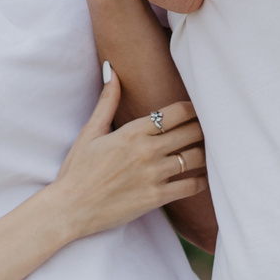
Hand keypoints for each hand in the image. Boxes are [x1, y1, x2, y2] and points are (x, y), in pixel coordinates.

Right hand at [48, 78, 205, 239]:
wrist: (70, 209)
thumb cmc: (78, 170)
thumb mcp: (90, 131)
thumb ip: (107, 101)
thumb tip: (111, 70)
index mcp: (132, 132)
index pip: (176, 112)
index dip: (192, 109)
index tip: (196, 111)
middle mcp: (147, 151)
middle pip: (192, 132)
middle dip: (203, 129)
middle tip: (209, 130)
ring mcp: (153, 175)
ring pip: (196, 158)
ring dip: (204, 154)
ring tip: (206, 152)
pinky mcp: (156, 198)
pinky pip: (191, 186)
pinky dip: (200, 181)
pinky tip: (199, 178)